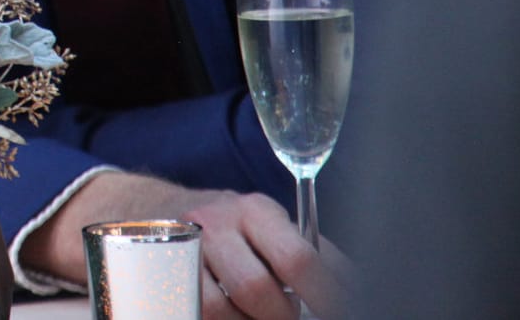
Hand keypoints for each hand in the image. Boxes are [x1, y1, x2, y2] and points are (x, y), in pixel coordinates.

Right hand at [177, 187, 350, 319]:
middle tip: (292, 316)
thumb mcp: (274, 228)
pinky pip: (198, 311)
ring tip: (264, 316)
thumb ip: (313, 254)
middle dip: (283, 317)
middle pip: (256, 287)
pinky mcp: (166, 271)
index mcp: (257, 210)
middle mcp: (217, 223)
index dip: (324, 296)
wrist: (163, 211)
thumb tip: (356, 290)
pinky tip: (236, 315)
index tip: (342, 313)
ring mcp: (187, 249)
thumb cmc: (237, 228)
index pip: (298, 258)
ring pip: (223, 306)